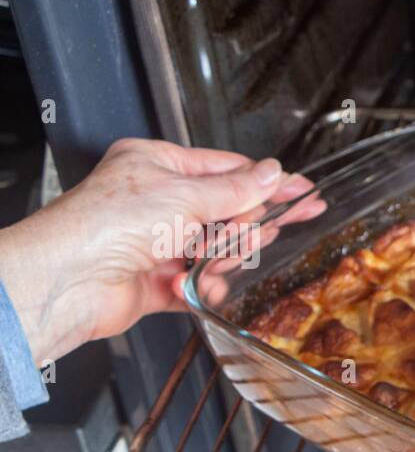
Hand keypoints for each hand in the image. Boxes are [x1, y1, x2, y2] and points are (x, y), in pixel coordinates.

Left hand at [0, 138, 315, 363]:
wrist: (73, 279)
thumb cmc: (110, 223)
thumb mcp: (187, 194)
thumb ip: (238, 189)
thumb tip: (272, 173)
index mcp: (158, 166)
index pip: (227, 171)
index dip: (268, 183)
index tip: (304, 192)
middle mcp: (156, 202)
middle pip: (225, 213)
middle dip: (243, 226)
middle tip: (263, 232)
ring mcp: (157, 242)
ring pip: (215, 250)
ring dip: (220, 256)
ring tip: (217, 257)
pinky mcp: (156, 281)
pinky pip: (197, 283)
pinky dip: (202, 285)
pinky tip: (197, 283)